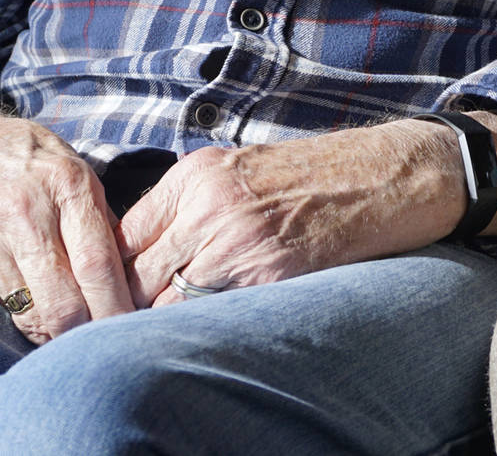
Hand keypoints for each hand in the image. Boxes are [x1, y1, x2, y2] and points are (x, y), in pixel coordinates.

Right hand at [0, 104, 132, 342]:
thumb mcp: (70, 165)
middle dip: (92, 332)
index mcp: (67, 185)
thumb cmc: (21, 157)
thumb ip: (98, 215)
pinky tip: (44, 319)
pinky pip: (6, 308)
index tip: (134, 328)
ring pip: (35, 314)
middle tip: (108, 344)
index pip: (98, 264)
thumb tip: (131, 270)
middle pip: (67, 302)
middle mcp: (28, 213)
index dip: (118, 306)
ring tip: (77, 335)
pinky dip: (30, 322)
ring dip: (60, 334)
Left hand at [119, 124, 462, 306]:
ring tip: (171, 329)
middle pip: (138, 272)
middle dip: (134, 301)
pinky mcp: (268, 272)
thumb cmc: (309, 174)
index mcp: (194, 176)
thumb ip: (187, 202)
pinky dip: (205, 325)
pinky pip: (212, 313)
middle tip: (134, 322)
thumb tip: (143, 246)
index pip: (124, 236)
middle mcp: (207, 206)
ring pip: (168, 301)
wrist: (378, 175)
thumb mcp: (235, 166)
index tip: (119, 291)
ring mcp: (236, 240)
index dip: (117, 270)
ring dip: (165, 319)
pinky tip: (211, 327)